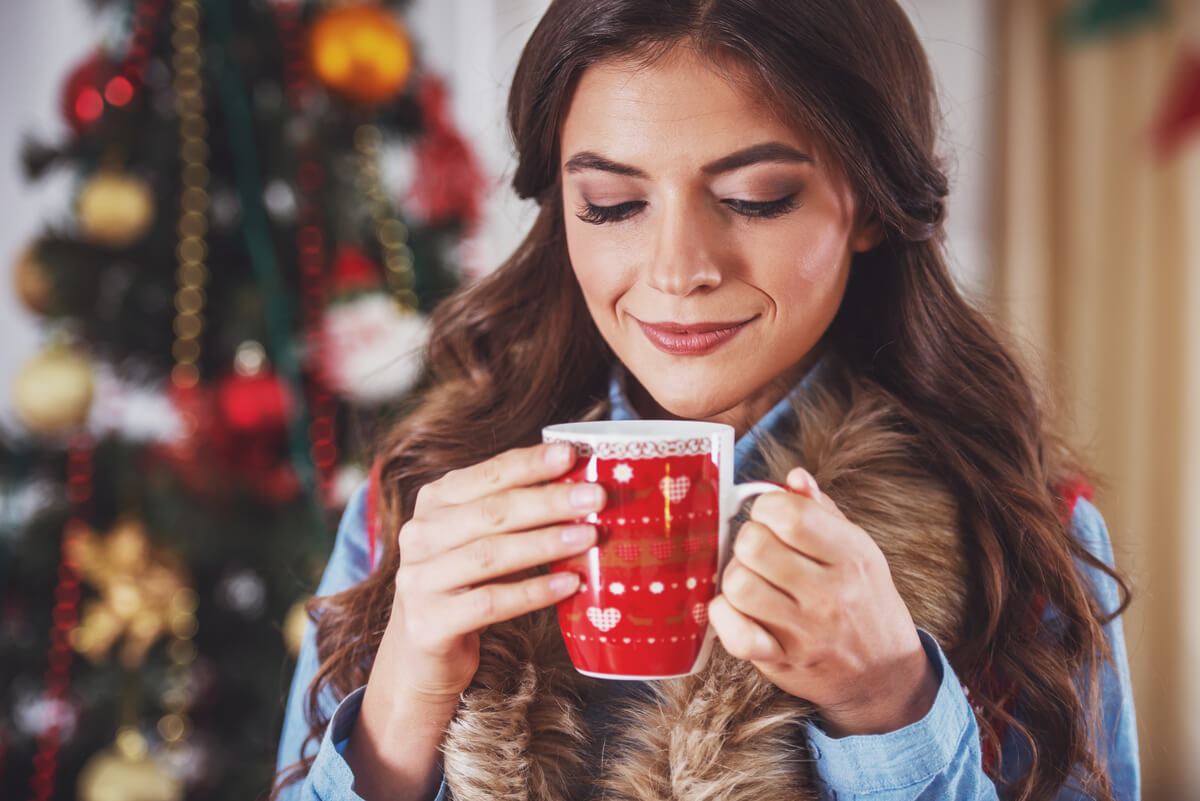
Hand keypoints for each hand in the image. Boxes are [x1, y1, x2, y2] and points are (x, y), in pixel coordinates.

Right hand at [346, 443, 604, 799]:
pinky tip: (569, 585)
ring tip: (589, 537)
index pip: (487, 474)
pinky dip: (533, 593)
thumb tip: (583, 489)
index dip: (529, 463)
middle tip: (595, 497)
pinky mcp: (428, 623)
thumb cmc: (466, 584)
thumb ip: (517, 514)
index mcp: (435, 502)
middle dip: (548, 501)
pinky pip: (490, 603)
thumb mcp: (481, 539)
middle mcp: (421, 535)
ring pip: (490, 555)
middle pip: (492, 512)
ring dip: (545, 544)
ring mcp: (420, 580)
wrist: (421, 652)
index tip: (571, 454)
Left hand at [708, 468, 938, 736]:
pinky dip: (724, 618)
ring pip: (737, 585)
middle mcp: (830, 592)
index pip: (789, 514)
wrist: (885, 674)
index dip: (766, 508)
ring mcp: (806, 631)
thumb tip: (793, 477)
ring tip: (751, 581)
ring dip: (735, 578)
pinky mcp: (783, 662)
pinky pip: (735, 635)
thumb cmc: (864, 600)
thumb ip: (822, 511)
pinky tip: (735, 610)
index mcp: (850, 554)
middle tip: (759, 552)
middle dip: (747, 540)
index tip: (771, 518)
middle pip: (753, 545)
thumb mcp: (858, 550)